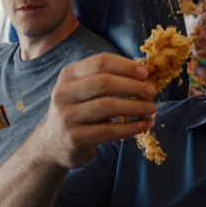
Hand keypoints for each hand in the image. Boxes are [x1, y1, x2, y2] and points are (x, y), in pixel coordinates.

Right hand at [35, 53, 158, 168]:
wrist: (53, 144)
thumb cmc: (79, 110)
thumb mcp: (84, 89)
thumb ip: (107, 77)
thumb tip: (144, 72)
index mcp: (69, 75)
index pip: (100, 62)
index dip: (126, 66)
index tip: (146, 73)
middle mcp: (63, 93)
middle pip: (104, 83)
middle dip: (133, 86)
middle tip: (152, 92)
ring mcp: (67, 116)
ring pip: (107, 106)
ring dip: (135, 107)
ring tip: (152, 109)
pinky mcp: (74, 138)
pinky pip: (108, 131)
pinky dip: (130, 128)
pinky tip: (144, 125)